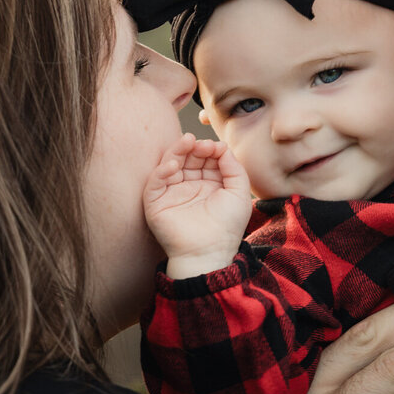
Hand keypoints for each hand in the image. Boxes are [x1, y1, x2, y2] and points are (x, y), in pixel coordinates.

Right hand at [144, 133, 252, 277]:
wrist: (210, 252)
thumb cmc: (227, 225)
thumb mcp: (239, 192)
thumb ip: (234, 167)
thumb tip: (221, 145)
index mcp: (208, 182)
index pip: (205, 158)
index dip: (210, 149)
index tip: (217, 147)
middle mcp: (189, 185)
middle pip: (187, 158)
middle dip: (193, 147)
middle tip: (200, 143)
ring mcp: (172, 193)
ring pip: (169, 164)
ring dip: (176, 151)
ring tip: (187, 142)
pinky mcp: (156, 202)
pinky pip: (155, 182)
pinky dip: (161, 171)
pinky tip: (173, 165)